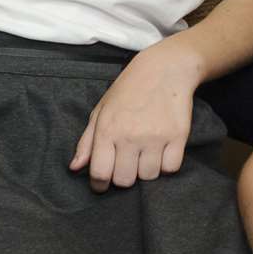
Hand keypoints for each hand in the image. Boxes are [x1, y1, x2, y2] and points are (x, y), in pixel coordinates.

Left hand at [69, 39, 199, 190]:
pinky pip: (170, 168)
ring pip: (148, 176)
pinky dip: (166, 164)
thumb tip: (75, 168)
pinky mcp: (178, 137)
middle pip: (124, 180)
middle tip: (126, 163)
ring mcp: (155, 137)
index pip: (100, 173)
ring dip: (145, 170)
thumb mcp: (101, 110)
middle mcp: (130, 136)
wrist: (164, 69)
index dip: (99, 184)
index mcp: (107, 129)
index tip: (102, 183)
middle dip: (123, 177)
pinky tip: (161, 150)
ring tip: (145, 153)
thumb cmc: (128, 90)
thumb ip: (87, 141)